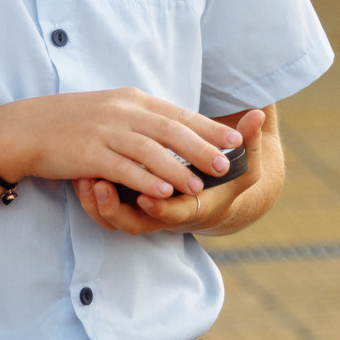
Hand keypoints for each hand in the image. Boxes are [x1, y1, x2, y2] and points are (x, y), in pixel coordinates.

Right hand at [0, 90, 241, 206]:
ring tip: (200, 186)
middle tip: (227, 165)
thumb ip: (143, 118)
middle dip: (202, 149)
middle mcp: (122, 112)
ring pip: (150, 151)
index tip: (236, 139)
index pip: (177, 114)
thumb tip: (177, 130)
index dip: (208, 127)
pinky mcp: (89, 153)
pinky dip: (144, 179)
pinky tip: (162, 192)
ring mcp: (105, 131)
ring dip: (178, 169)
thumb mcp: (112, 110)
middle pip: (170, 131)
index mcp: (132, 100)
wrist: (27, 128)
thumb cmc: (72, 122)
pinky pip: (122, 167)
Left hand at [76, 108, 263, 237]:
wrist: (212, 199)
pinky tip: (81, 176)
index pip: (174, 213)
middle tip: (101, 186)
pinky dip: (90, 197)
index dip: (160, 207)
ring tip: (86, 181)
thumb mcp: (244, 166)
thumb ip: (251, 143)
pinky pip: (103, 210)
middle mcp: (164, 216)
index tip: (146, 195)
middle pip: (134, 224)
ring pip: (113, 220)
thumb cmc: (227, 181)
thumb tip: (258, 115)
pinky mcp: (128, 205)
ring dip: (97, 204)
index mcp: (193, 208)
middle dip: (115, 208)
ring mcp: (143, 214)